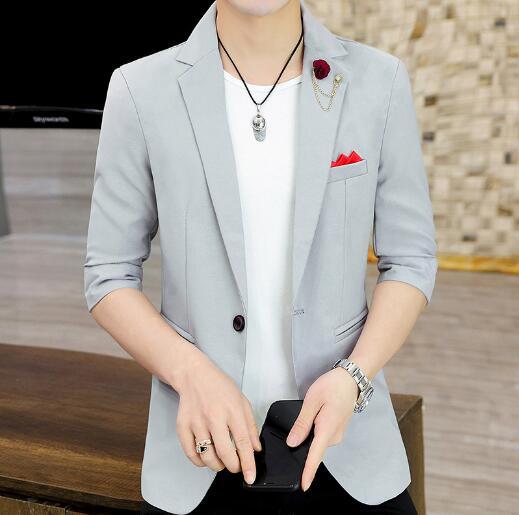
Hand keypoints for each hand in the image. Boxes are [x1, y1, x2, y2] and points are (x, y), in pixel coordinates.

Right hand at [173, 349, 261, 483]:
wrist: (194, 375)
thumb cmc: (220, 387)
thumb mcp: (242, 401)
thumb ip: (250, 426)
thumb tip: (255, 449)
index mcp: (232, 410)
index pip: (243, 443)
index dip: (248, 463)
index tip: (250, 477)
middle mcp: (214, 417)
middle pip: (225, 453)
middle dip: (233, 466)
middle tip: (235, 466)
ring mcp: (197, 422)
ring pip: (207, 457)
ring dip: (217, 466)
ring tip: (221, 461)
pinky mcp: (183, 426)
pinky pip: (190, 453)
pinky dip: (199, 462)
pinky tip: (206, 457)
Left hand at [286, 367, 358, 490]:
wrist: (351, 379)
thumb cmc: (333, 386)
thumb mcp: (312, 400)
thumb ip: (302, 423)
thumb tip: (293, 442)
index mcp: (327, 430)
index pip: (315, 456)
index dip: (308, 472)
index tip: (303, 486)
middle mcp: (334, 436)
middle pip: (314, 448)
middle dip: (303, 442)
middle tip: (302, 419)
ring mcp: (337, 433)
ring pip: (317, 441)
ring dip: (309, 435)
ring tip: (310, 412)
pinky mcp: (337, 429)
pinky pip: (322, 436)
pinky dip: (315, 431)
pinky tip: (314, 416)